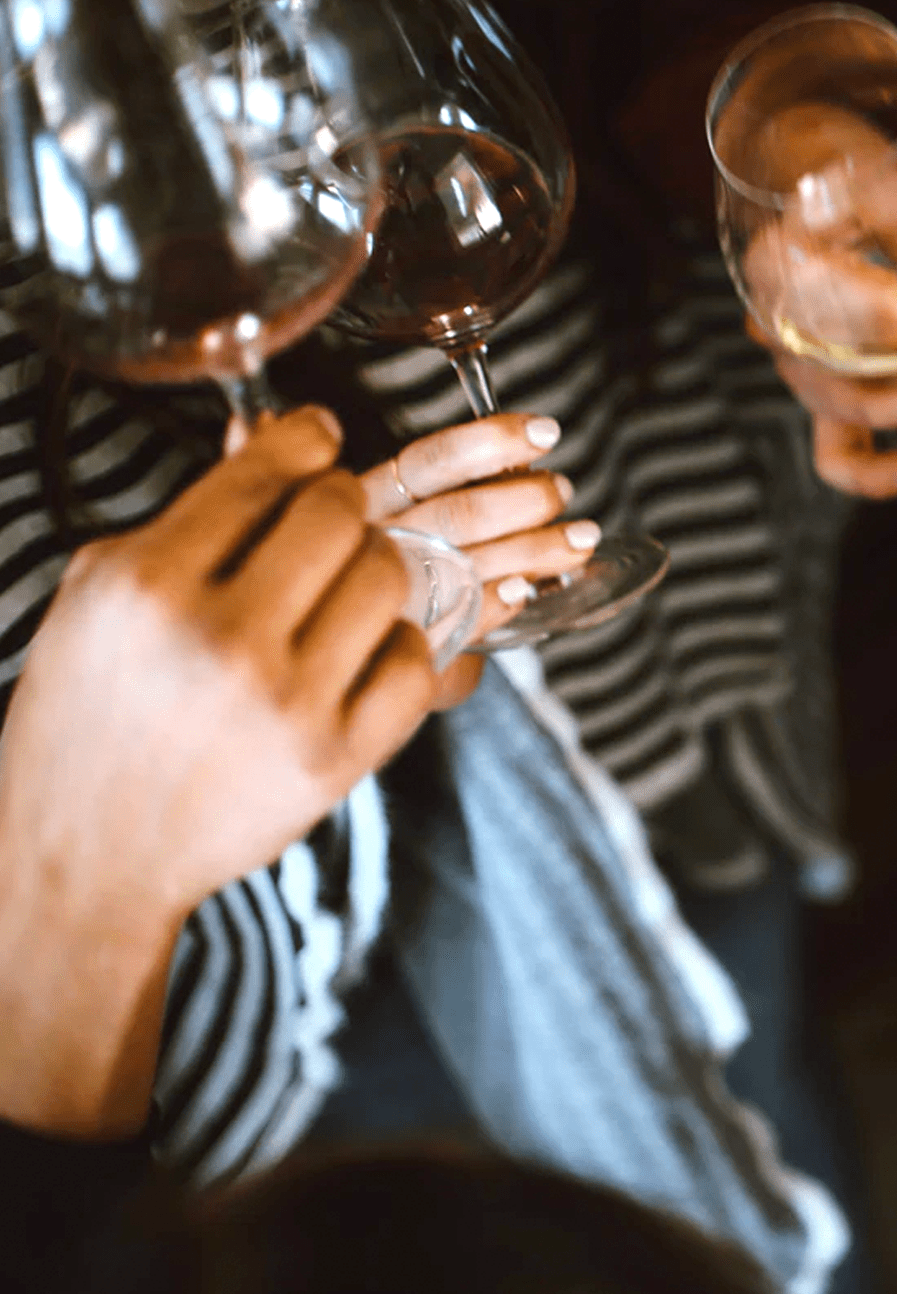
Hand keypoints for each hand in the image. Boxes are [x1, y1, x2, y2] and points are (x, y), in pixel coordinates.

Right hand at [0, 408, 448, 1134]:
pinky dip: (397, 648)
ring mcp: (286, 704)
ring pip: (389, 579)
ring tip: (342, 589)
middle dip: (340, 505)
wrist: (87, 860)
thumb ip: (190, 515)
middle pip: (340, 515)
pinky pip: (414, 663)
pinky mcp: (335, 760)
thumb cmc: (86, 718)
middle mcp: (221, 639)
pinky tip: (360, 652)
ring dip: (374, 570)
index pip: (264, 473)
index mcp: (148, 584)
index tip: (321, 439)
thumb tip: (273, 433)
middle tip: (327, 524)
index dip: (308, 439)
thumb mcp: (101, 596)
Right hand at [359, 413, 599, 652]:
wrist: (355, 645)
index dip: (490, 442)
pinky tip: (526, 589)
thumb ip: (452, 487)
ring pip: (468, 565)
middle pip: (457, 514)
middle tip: (562, 490)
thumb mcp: (402, 512)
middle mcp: (376, 543)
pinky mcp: (408, 640)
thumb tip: (525, 464)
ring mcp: (391, 593)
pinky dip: (500, 601)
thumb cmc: (392, 562)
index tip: (545, 432)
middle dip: (525, 499)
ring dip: (535, 549)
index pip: (430, 462)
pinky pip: (463, 619)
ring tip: (579, 538)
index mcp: (370, 498)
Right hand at [738, 105, 896, 497]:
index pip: (843, 307)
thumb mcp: (875, 178)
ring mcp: (800, 365)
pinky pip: (836, 453)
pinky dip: (872, 474)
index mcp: (778, 262)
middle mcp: (777, 323)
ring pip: (852, 411)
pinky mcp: (824, 393)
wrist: (803, 187)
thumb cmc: (842, 179)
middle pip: (849, 373)